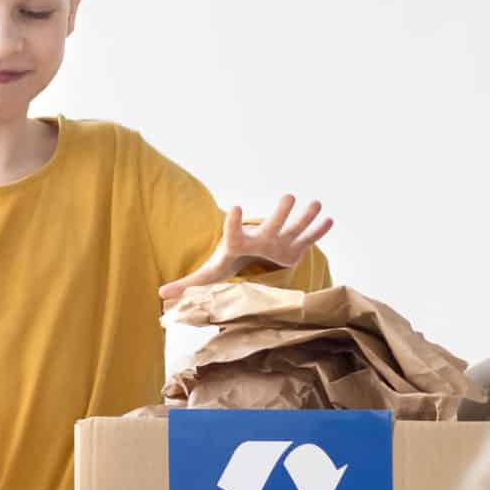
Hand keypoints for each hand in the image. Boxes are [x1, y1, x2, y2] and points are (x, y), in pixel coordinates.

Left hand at [159, 194, 332, 301]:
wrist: (248, 253)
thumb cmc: (229, 261)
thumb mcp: (208, 273)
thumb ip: (188, 283)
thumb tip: (160, 293)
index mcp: (239, 243)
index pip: (234, 231)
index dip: (234, 221)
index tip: (236, 207)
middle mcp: (261, 238)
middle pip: (270, 225)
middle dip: (280, 212)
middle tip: (289, 196)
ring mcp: (279, 241)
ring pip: (293, 227)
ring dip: (305, 217)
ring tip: (315, 203)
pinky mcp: (292, 247)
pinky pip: (307, 238)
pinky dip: (318, 231)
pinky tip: (330, 220)